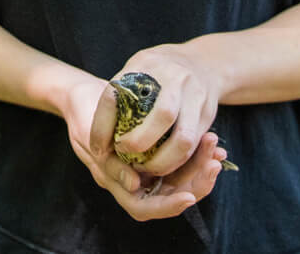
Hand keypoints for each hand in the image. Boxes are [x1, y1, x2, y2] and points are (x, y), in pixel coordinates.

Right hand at [58, 74, 201, 220]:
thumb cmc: (83, 112)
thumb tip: (134, 185)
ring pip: (179, 179)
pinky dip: (197, 154)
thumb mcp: (89, 135)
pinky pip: (181, 160)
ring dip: (200, 166)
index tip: (189, 197)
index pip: (143, 206)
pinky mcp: (156, 150)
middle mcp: (132, 178)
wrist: (85, 93)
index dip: (167, 205)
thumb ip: (110, 165)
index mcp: (113, 180)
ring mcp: (144, 166)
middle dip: (196, 183)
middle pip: (169, 194)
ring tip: (216, 149)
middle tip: (214, 165)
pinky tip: (212, 144)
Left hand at [96, 47, 232, 203]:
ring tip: (144, 168)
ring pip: (183, 139)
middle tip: (124, 156)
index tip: (96, 146)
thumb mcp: (136, 68)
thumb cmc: (158, 70)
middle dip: (139, 143)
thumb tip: (97, 139)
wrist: (204, 63)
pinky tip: (163, 166)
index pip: (118, 94)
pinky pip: (194, 146)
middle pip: (162, 115)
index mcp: (148, 63)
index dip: (103, 124)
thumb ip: (118, 95)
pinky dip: (177, 161)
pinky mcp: (207, 114)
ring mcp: (196, 95)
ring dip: (162, 161)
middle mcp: (176, 78)